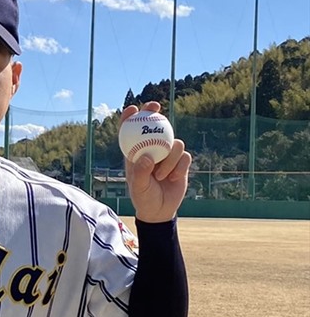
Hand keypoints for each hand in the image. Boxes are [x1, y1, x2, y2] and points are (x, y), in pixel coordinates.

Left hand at [122, 102, 191, 222]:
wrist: (160, 210)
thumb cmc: (143, 198)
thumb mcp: (139, 187)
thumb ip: (141, 172)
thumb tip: (147, 156)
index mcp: (137, 154)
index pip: (131, 132)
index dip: (131, 118)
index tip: (133, 109)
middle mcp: (153, 150)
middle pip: (155, 126)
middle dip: (155, 112)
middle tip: (156, 106)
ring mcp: (168, 155)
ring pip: (175, 143)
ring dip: (169, 159)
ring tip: (161, 176)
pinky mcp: (181, 163)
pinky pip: (185, 156)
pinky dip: (179, 167)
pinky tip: (173, 178)